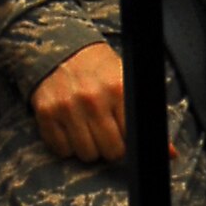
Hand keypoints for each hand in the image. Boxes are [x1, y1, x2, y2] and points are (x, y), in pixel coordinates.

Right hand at [30, 43, 126, 162]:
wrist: (63, 51)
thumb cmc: (98, 69)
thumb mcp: (124, 79)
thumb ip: (135, 109)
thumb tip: (159, 143)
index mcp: (117, 88)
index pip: (132, 136)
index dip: (130, 139)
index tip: (125, 135)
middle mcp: (92, 98)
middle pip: (111, 150)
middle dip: (112, 147)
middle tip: (108, 134)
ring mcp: (67, 107)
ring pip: (87, 154)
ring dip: (90, 147)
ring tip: (90, 130)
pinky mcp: (46, 114)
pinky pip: (62, 150)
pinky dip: (68, 146)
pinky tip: (72, 129)